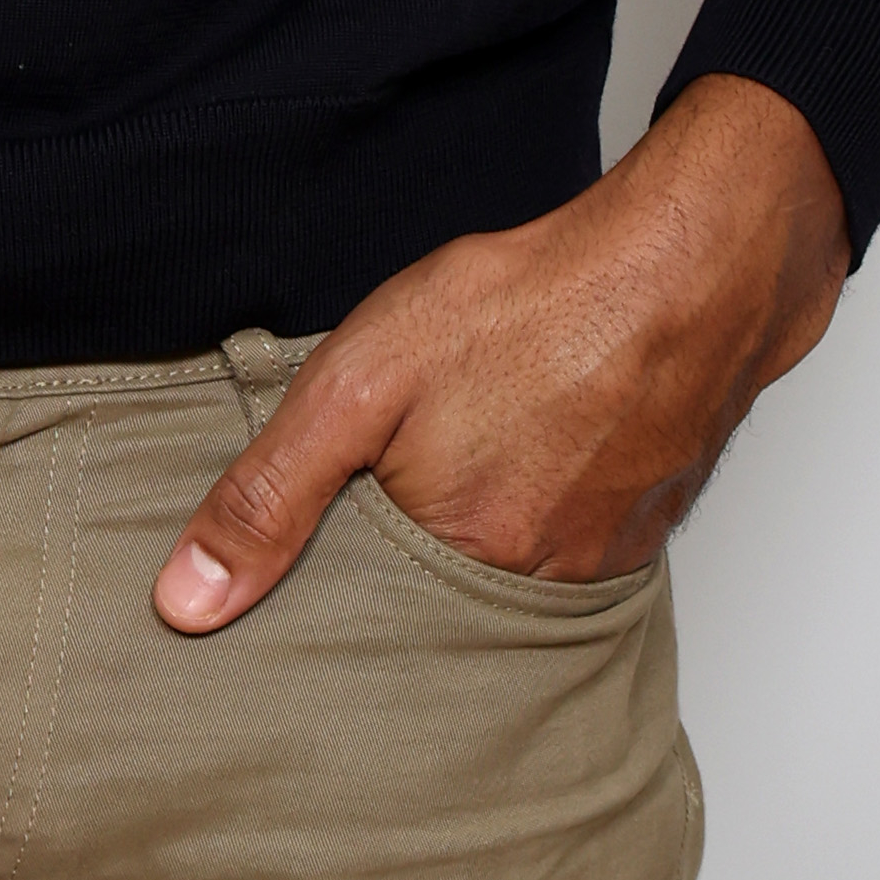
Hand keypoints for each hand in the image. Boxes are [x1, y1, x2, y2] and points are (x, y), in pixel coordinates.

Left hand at [151, 74, 848, 631]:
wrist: (695, 264)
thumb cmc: (530, 305)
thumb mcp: (360, 379)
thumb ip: (269, 493)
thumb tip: (184, 605)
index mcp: (461, 562)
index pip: (365, 616)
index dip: (331, 571)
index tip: (320, 533)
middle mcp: (539, 585)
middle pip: (439, 597)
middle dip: (408, 548)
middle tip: (407, 462)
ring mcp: (604, 558)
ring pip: (510, 566)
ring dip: (484, 520)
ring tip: (476, 442)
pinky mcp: (648, 523)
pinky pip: (574, 539)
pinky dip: (547, 499)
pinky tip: (538, 438)